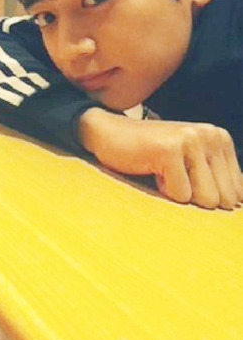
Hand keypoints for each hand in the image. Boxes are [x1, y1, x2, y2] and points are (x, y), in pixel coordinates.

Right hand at [79, 108, 242, 208]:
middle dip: (195, 196)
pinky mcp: (169, 149)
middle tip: (173, 174)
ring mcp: (190, 139)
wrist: (110, 134)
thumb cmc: (151, 155)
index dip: (207, 194)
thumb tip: (238, 206)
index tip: (185, 176)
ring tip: (164, 171)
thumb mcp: (192, 164)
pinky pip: (180, 196)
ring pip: (206, 200)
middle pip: (223, 199)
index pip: (237, 193)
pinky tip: (151, 168)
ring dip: (179, 193)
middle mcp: (210, 135)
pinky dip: (162, 190)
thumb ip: (218, 180)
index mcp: (220, 138)